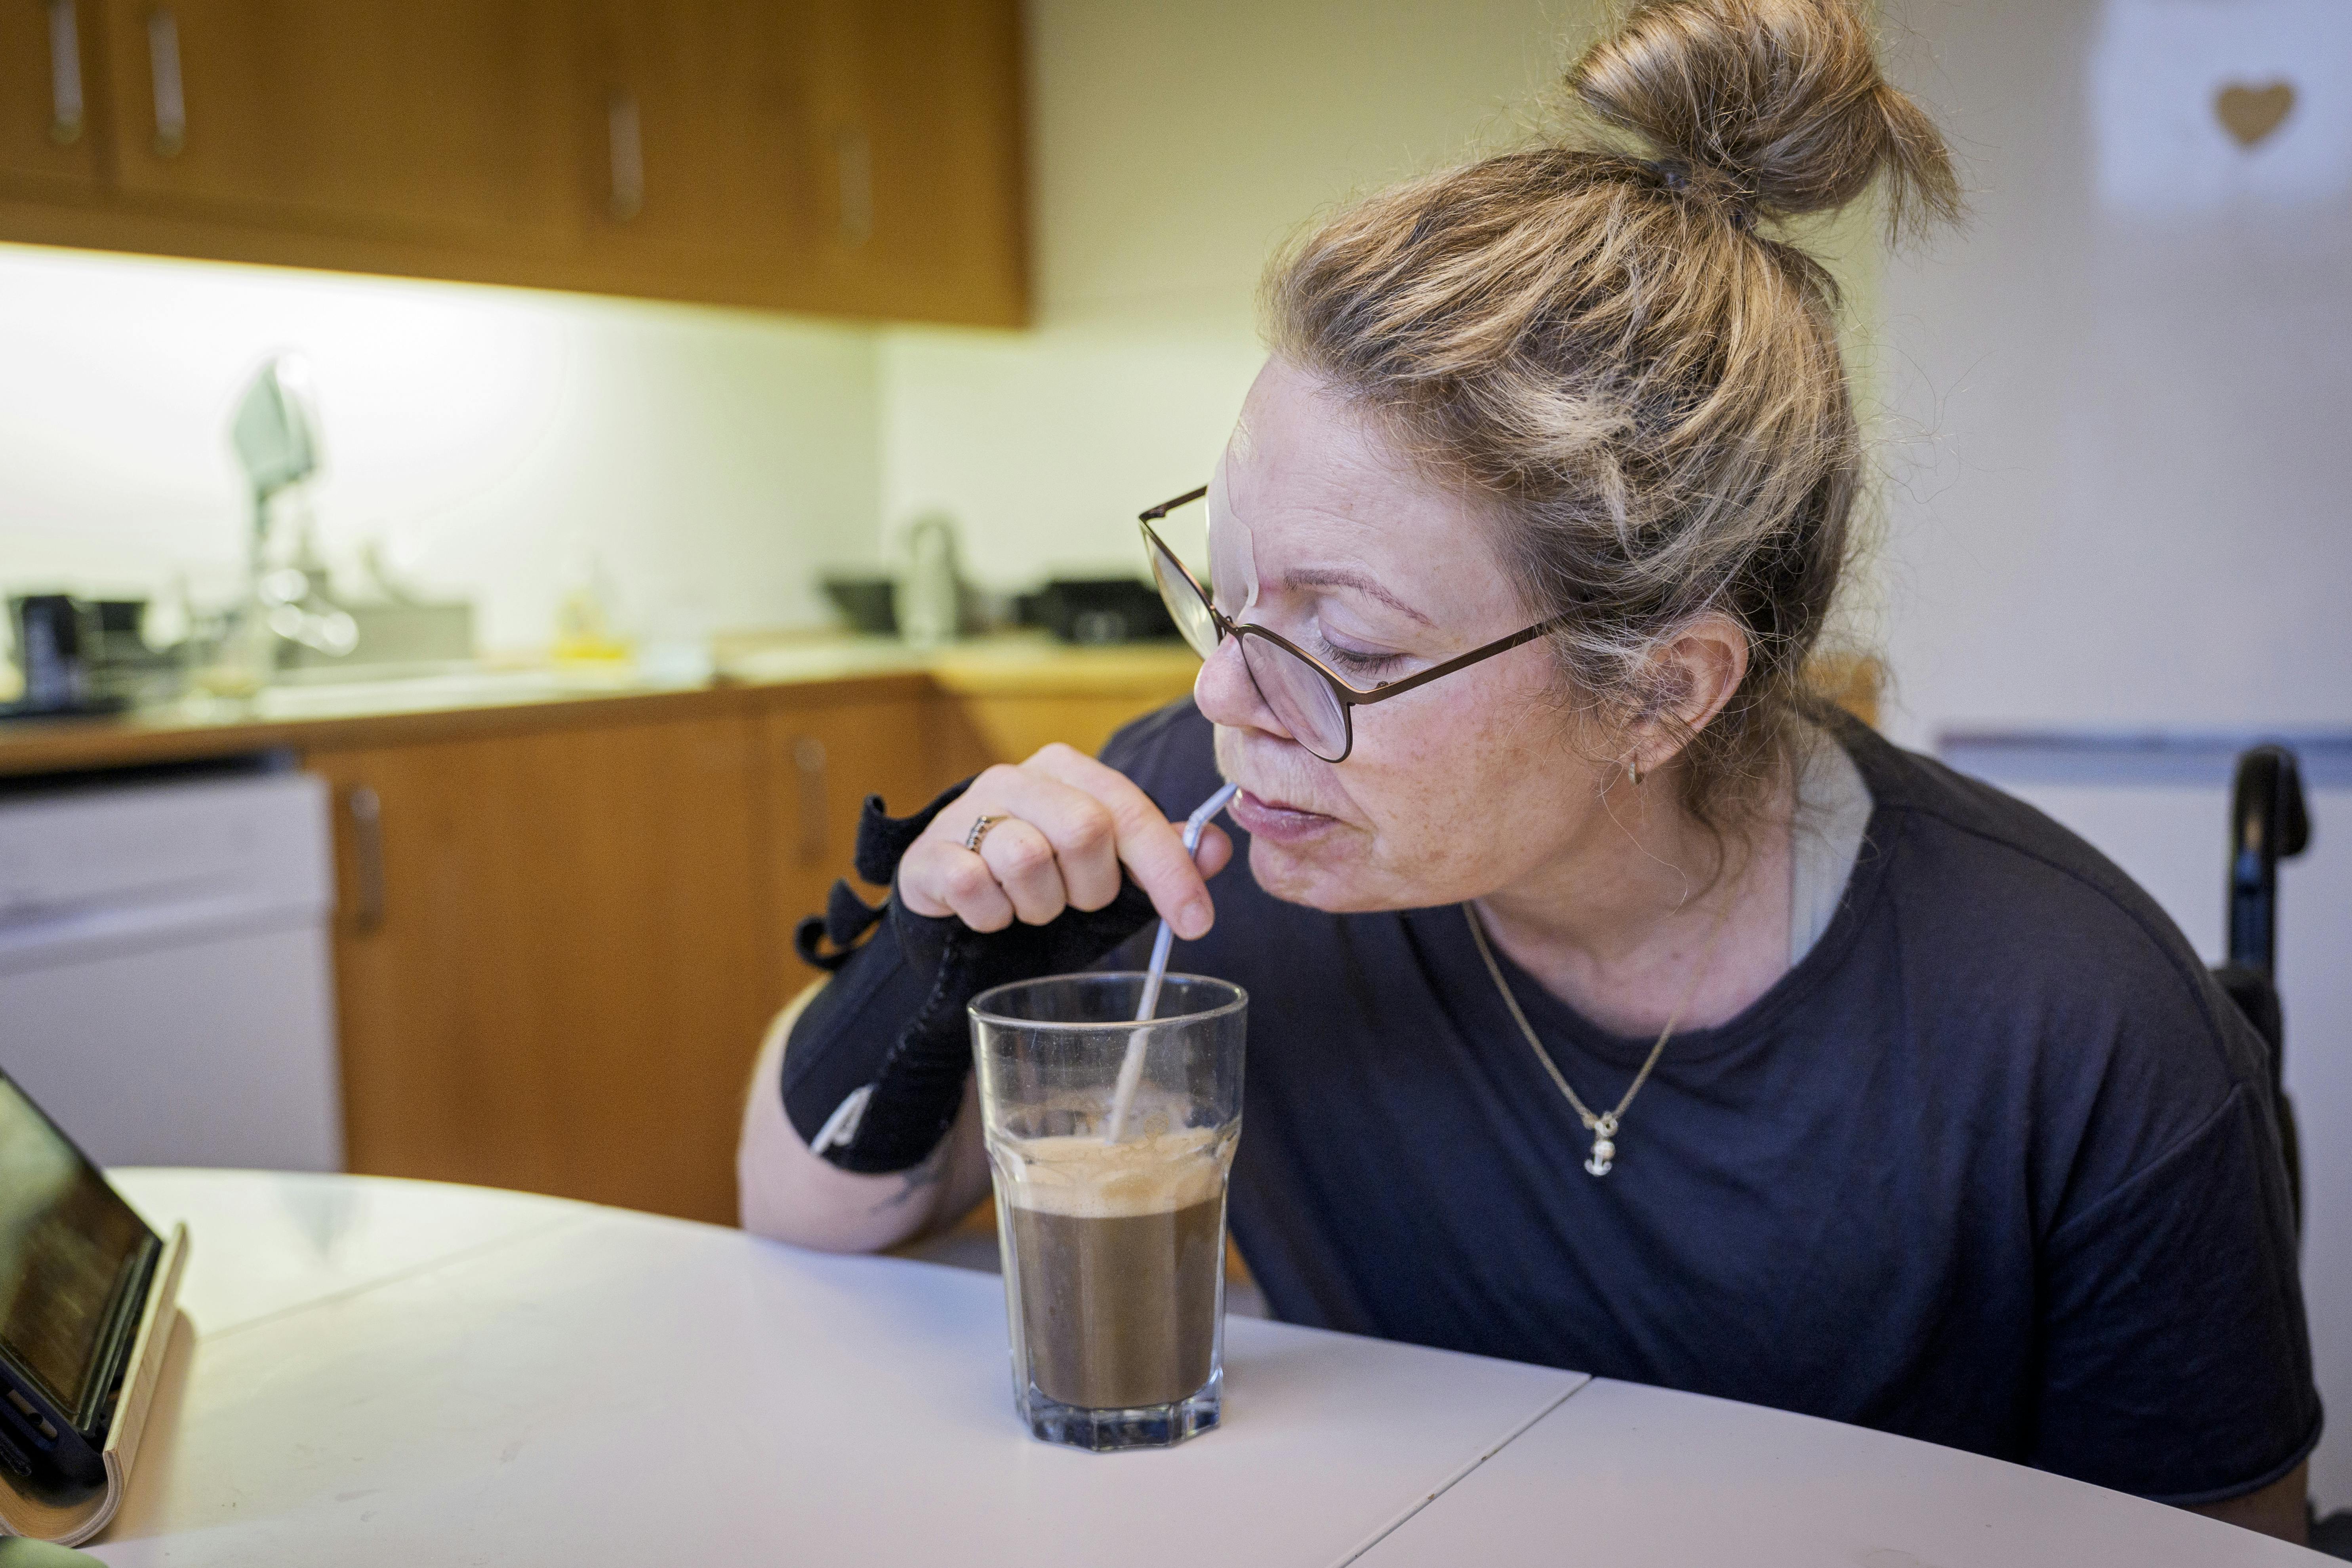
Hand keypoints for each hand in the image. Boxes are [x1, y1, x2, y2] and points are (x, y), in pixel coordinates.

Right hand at [898, 745, 1232, 938]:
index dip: (1170, 871)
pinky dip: (991, 916)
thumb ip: (1161, 855)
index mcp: (1066, 770)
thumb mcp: (1107, 869)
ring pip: (1026, 859)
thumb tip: (1218, 847)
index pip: (1131, 811)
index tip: (1197, 924)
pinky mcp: (928, 853)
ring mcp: (965, 812)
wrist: (952, 903)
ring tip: (1030, 907)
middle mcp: (1015, 778)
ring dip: (1040, 906)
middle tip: (1079, 905)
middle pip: (1083, 829)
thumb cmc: (1040, 882)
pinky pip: (972, 887)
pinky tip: (990, 913)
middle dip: (1093, 888)